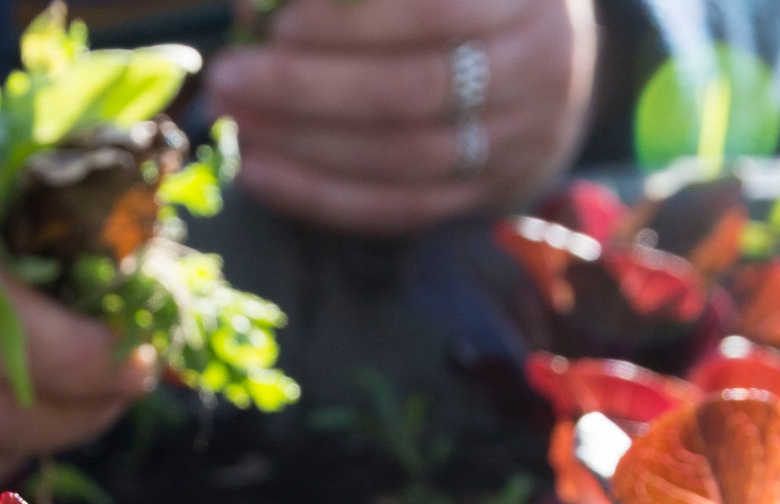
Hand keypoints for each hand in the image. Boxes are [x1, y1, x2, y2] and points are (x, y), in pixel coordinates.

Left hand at [206, 0, 595, 235]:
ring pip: (403, 158)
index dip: (348, 21)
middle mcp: (536, 67)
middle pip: (411, 90)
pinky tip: (262, 176)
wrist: (550, 62)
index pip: (435, 10)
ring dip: (305, 148)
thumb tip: (258, 9)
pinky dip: (323, 196)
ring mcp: (517, 139)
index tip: (275, 22)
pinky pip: (400, 208)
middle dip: (307, 88)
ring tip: (237, 124)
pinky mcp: (488, 193)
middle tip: (229, 80)